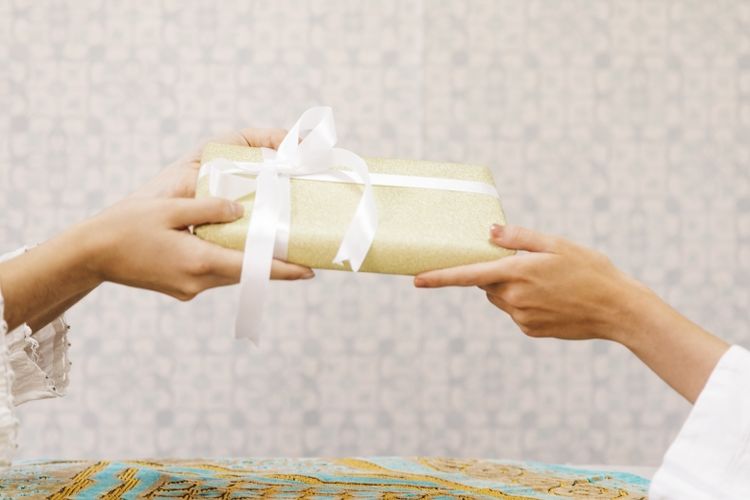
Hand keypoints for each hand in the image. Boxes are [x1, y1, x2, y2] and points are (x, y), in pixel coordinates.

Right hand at [128, 126, 313, 281]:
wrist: (91, 254)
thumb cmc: (125, 227)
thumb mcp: (168, 208)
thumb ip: (207, 208)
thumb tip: (240, 210)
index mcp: (198, 262)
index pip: (252, 268)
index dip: (284, 271)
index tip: (310, 271)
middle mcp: (198, 281)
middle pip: (246, 273)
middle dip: (271, 265)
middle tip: (299, 253)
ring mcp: (189, 289)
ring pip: (231, 274)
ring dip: (249, 262)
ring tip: (270, 245)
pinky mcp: (182, 288)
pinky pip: (214, 274)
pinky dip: (227, 261)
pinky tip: (230, 245)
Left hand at [414, 224, 728, 402]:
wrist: (618, 309)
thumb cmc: (590, 270)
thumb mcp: (556, 244)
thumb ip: (518, 238)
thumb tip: (489, 234)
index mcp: (517, 273)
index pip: (467, 276)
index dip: (440, 277)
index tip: (416, 280)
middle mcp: (514, 298)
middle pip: (487, 284)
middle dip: (497, 273)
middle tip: (528, 265)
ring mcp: (521, 318)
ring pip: (501, 299)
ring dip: (512, 289)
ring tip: (548, 283)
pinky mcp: (530, 330)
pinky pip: (516, 313)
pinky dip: (526, 304)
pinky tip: (553, 300)